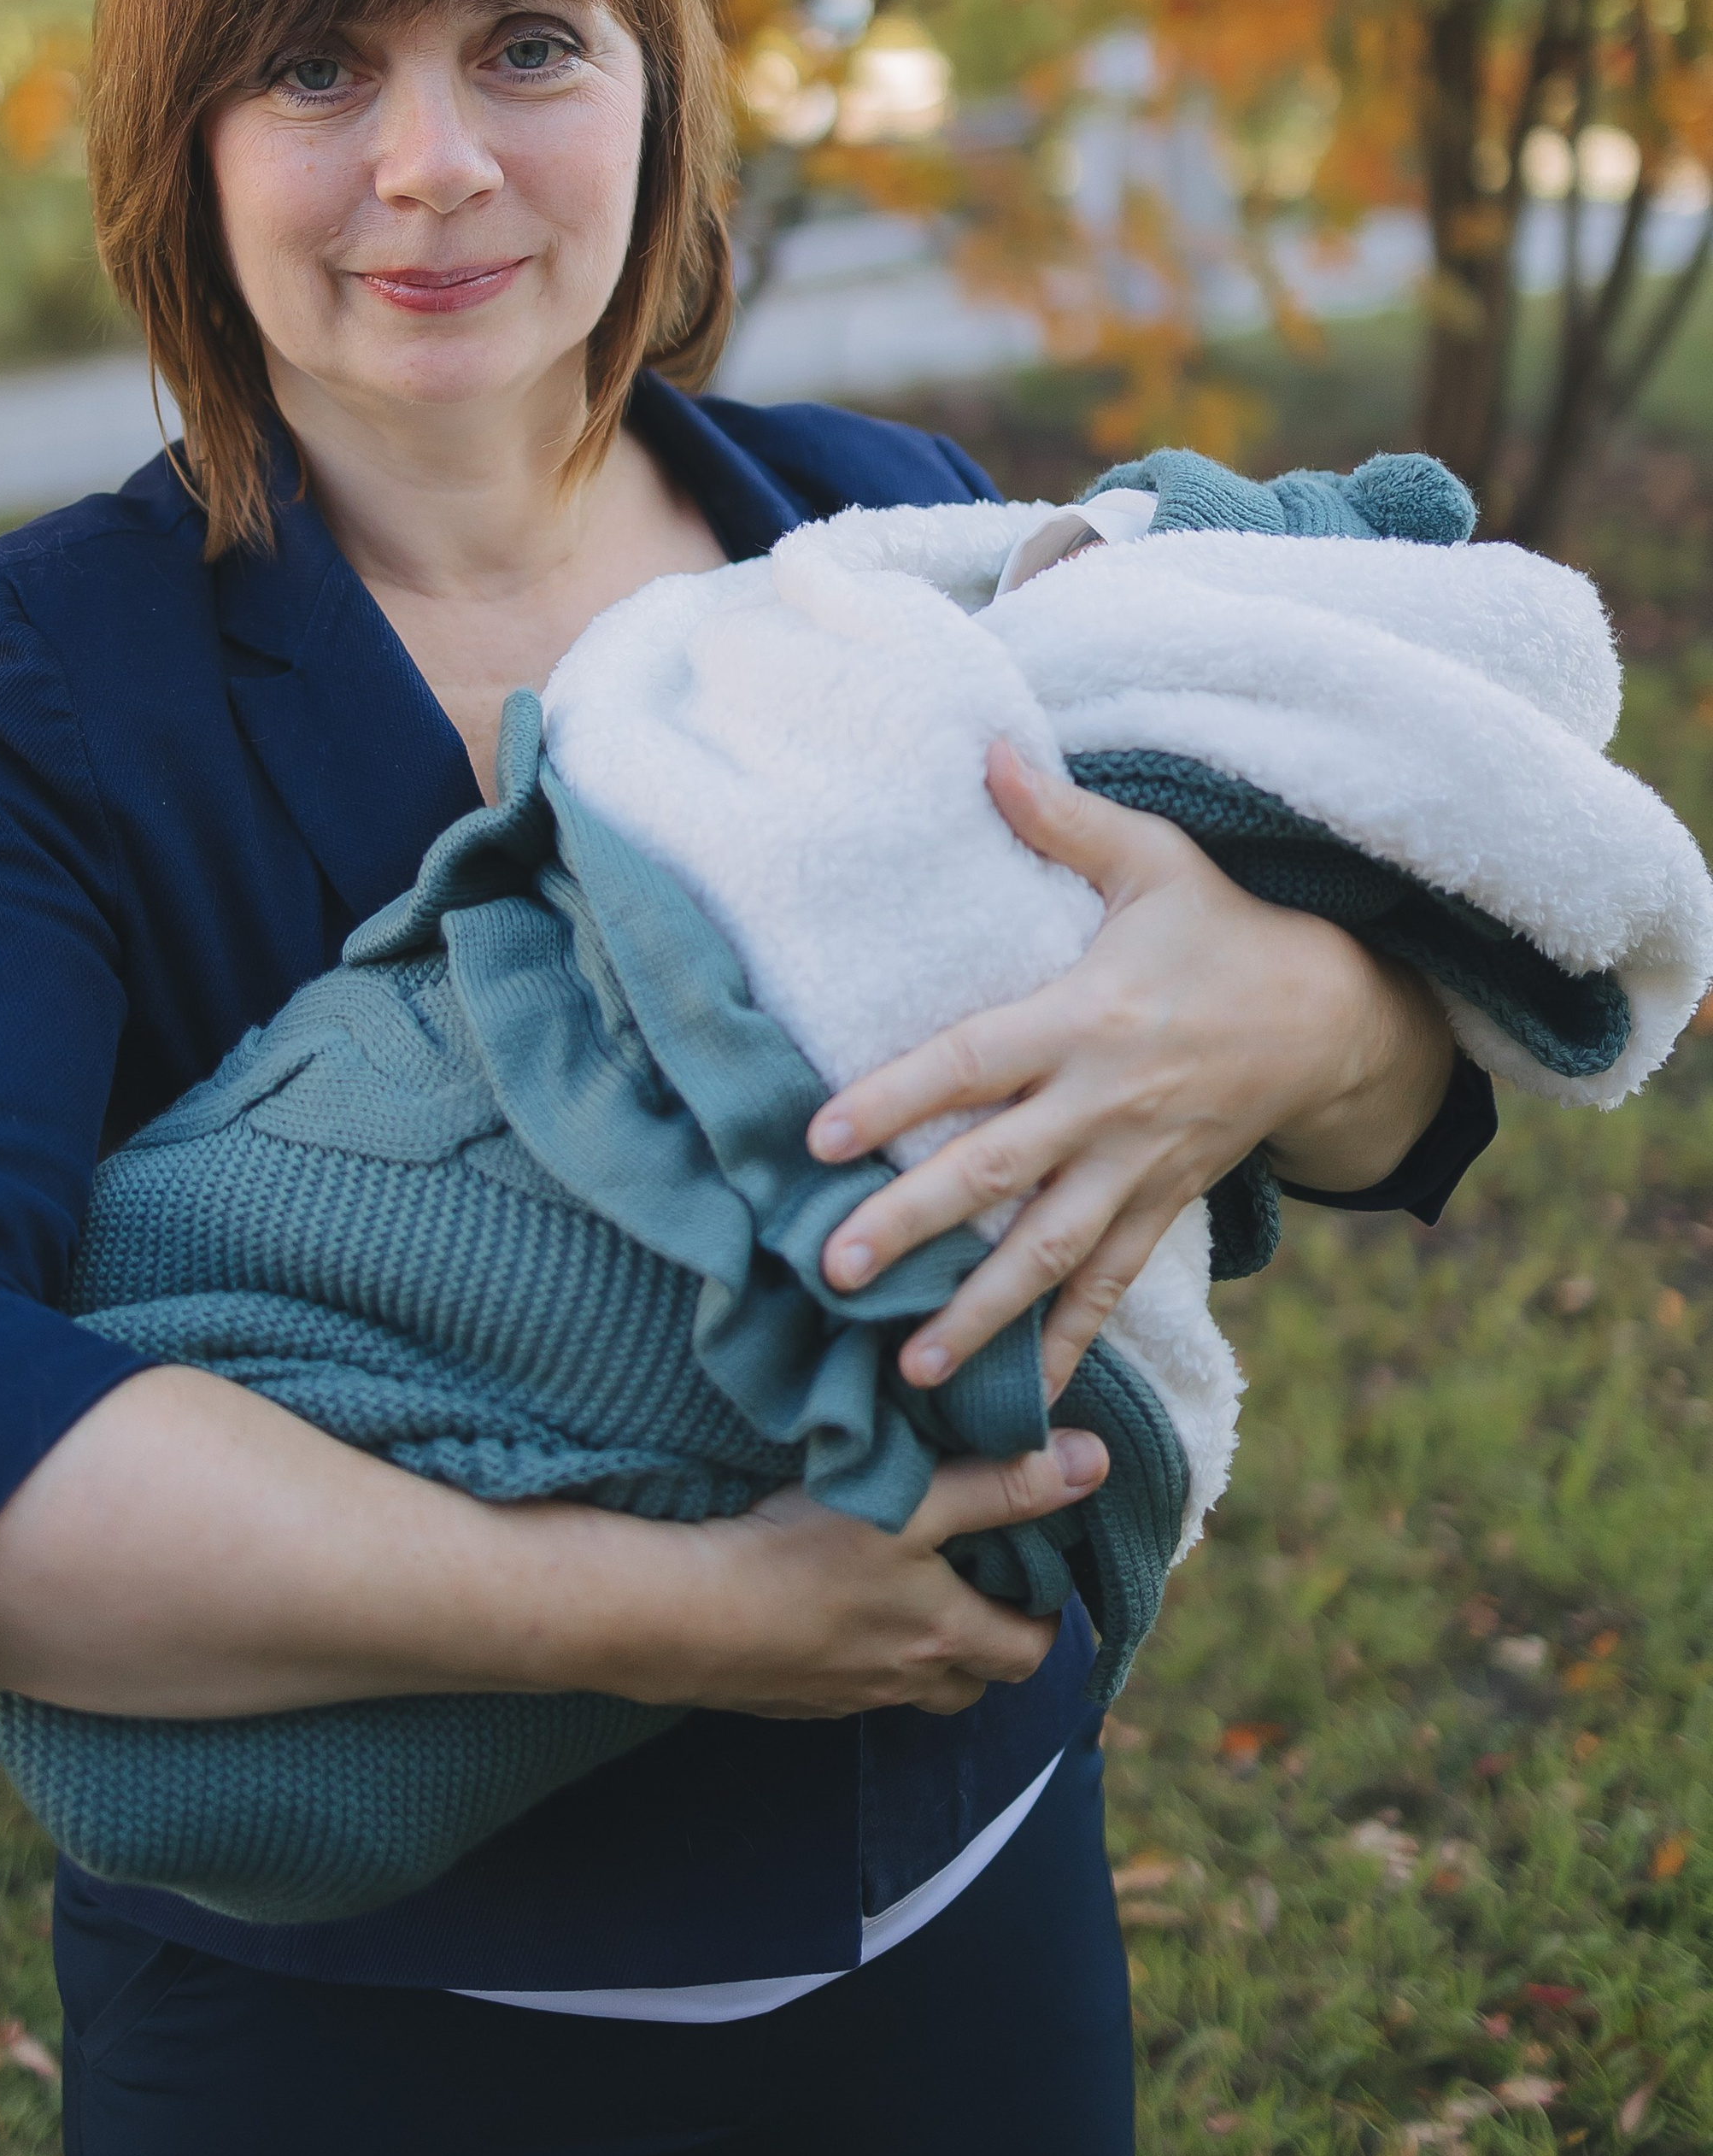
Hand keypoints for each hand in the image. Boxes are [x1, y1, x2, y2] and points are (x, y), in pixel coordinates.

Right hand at [625, 1434, 1108, 1717]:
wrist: (680, 1613)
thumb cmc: (798, 1552)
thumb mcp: (910, 1503)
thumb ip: (1000, 1484)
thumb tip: (1095, 1462)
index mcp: (943, 1638)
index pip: (1029, 1652)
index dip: (1043, 1618)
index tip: (1035, 1574)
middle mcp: (901, 1681)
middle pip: (972, 1682)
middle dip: (987, 1641)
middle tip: (975, 1580)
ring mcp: (841, 1698)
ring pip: (907, 1687)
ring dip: (920, 1651)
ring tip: (902, 1590)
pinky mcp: (787, 1698)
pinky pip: (844, 1687)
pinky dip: (855, 1655)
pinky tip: (825, 1605)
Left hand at [805, 742, 1458, 1403]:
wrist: (1334, 1015)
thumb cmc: (1223, 926)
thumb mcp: (1153, 858)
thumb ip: (1060, 818)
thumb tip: (985, 750)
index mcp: (1087, 1016)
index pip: (974, 1061)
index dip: (898, 1096)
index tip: (821, 1136)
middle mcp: (1107, 1104)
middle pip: (995, 1171)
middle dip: (914, 1226)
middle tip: (833, 1270)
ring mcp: (1138, 1167)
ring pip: (1050, 1253)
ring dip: (981, 1314)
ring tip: (911, 1367)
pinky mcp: (1164, 1206)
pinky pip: (1111, 1286)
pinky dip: (1068, 1346)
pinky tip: (1022, 1405)